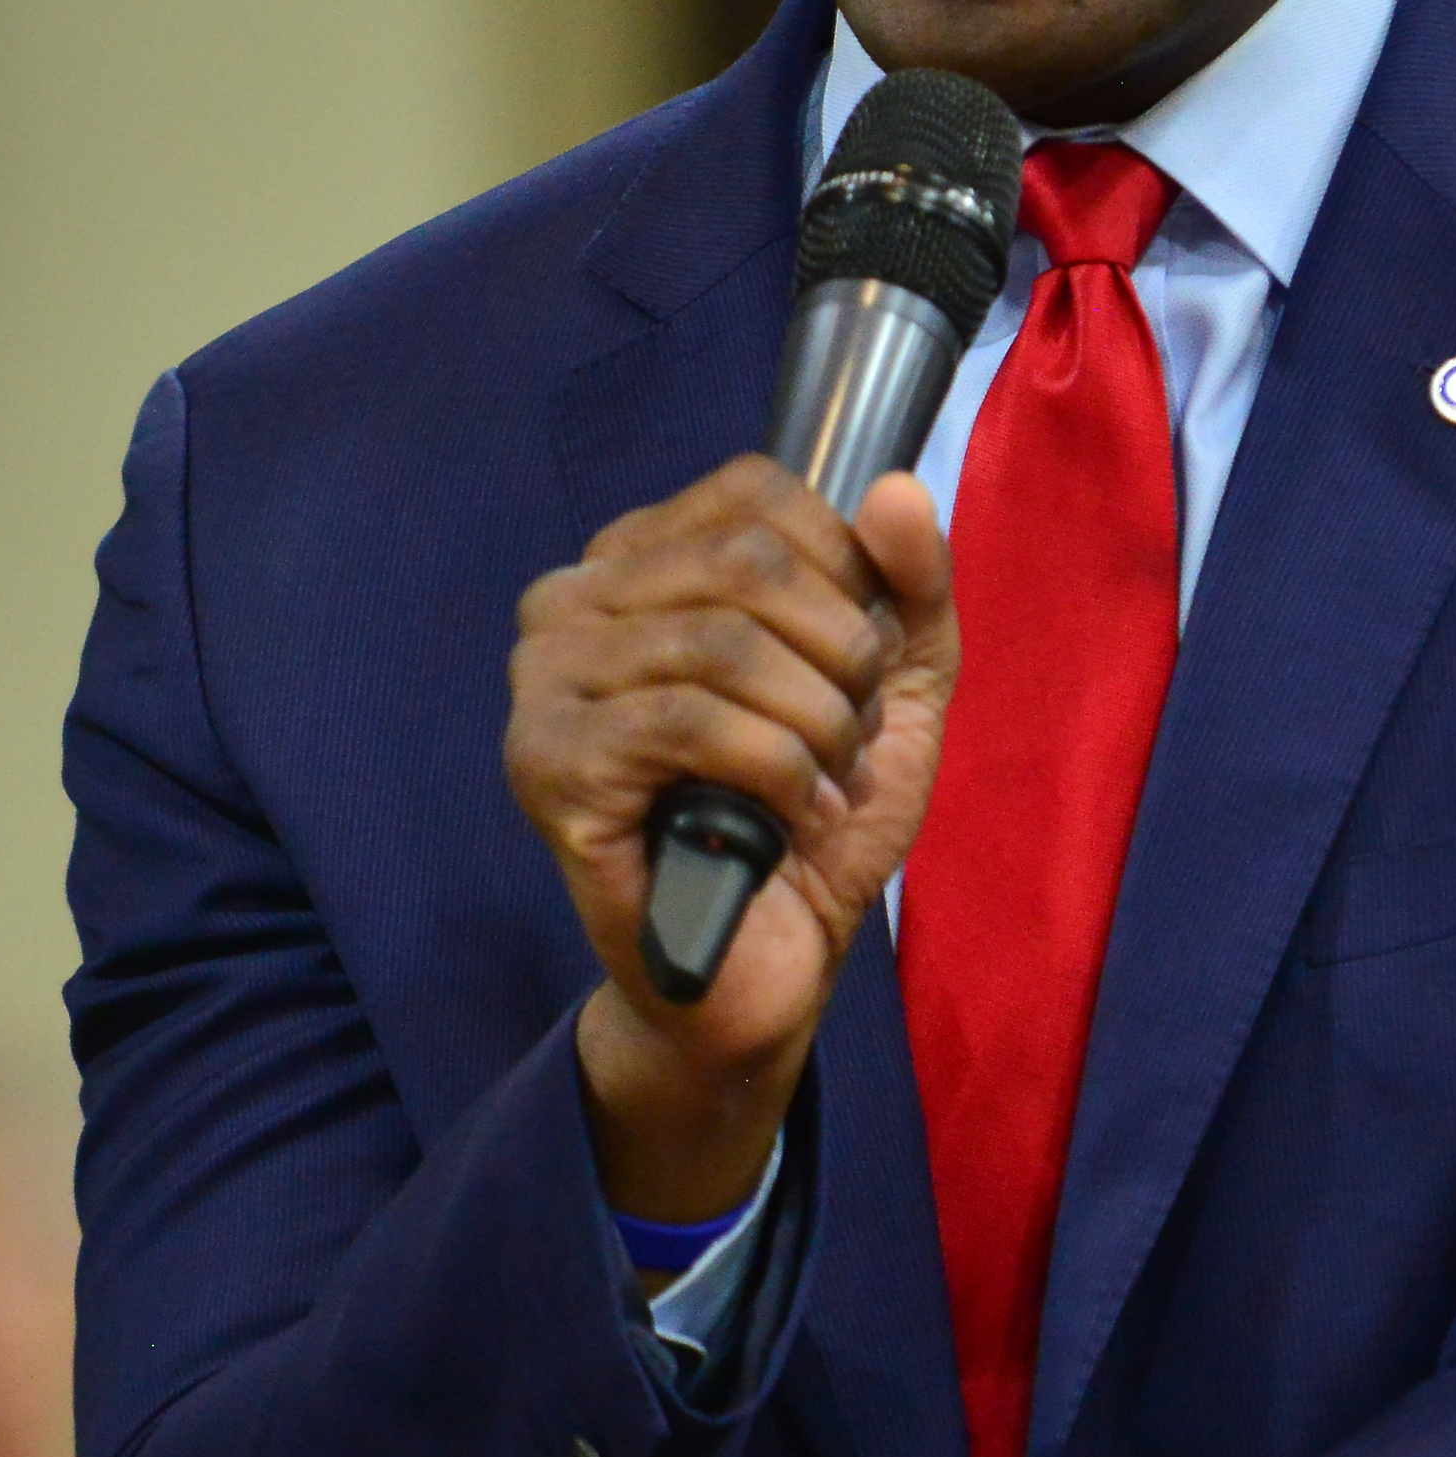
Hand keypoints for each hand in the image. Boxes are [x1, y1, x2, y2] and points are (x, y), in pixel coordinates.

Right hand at [506, 457, 955, 1220]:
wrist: (762, 967)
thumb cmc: (812, 815)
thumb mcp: (893, 688)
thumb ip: (910, 586)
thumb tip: (895, 489)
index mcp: (642, 560)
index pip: (755, 495)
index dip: (846, 572)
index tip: (865, 661)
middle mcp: (571, 599)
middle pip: (745, 562)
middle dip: (839, 656)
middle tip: (852, 737)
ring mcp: (545, 681)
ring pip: (722, 642)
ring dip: (815, 724)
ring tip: (827, 785)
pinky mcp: (548, 762)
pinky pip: (688, 722)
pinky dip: (777, 770)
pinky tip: (793, 818)